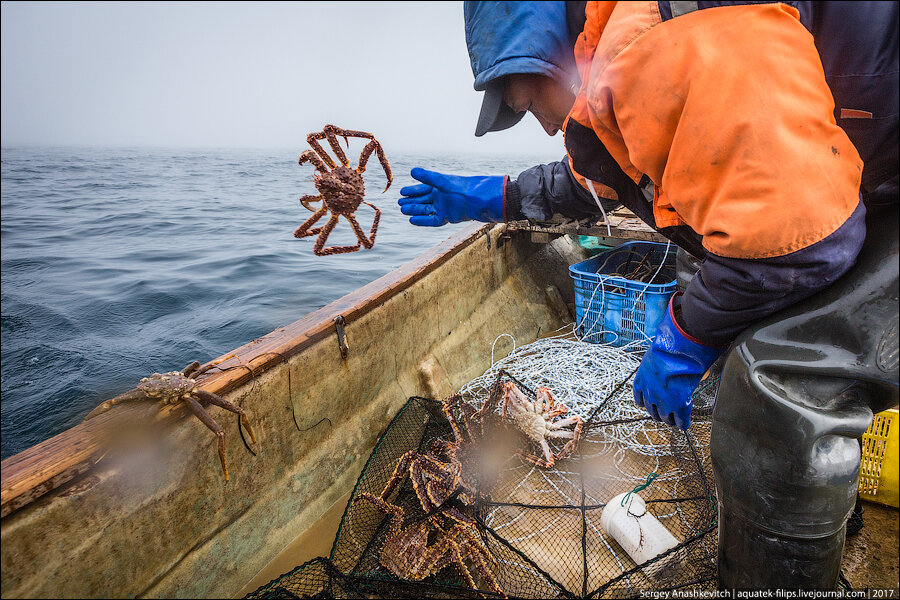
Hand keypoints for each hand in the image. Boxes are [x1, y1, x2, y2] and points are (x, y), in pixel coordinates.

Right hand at [398, 167, 504, 225]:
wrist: (475, 199)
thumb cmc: (459, 186)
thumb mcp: (441, 180)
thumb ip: (426, 176)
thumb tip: (411, 171)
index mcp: (439, 188)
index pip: (422, 189)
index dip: (412, 191)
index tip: (401, 192)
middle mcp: (441, 198)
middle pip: (422, 201)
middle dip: (411, 201)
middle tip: (399, 202)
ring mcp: (443, 208)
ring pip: (425, 210)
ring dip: (414, 210)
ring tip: (402, 209)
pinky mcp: (447, 217)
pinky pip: (432, 220)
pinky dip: (422, 220)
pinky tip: (411, 220)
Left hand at [633, 294, 724, 429]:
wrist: (676, 349)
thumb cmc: (669, 345)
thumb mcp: (657, 352)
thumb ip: (660, 359)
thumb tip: (664, 353)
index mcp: (641, 379)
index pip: (639, 396)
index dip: (645, 401)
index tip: (650, 404)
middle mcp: (649, 392)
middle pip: (651, 409)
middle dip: (658, 413)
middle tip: (664, 415)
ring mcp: (663, 400)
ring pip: (664, 416)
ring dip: (670, 419)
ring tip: (675, 421)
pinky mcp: (678, 404)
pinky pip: (680, 418)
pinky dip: (683, 422)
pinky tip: (685, 424)